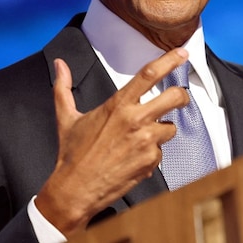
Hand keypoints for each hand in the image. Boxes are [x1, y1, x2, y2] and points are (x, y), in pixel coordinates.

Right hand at [34, 48, 190, 236]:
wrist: (76, 189)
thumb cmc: (72, 154)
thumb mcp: (66, 117)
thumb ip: (63, 87)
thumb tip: (60, 64)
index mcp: (118, 105)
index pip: (149, 74)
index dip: (169, 60)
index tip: (182, 53)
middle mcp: (135, 120)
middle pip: (175, 97)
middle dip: (182, 96)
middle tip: (179, 98)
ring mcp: (146, 142)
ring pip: (171, 128)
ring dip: (162, 130)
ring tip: (141, 138)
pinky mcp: (151, 162)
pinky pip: (161, 152)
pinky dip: (152, 153)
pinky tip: (134, 157)